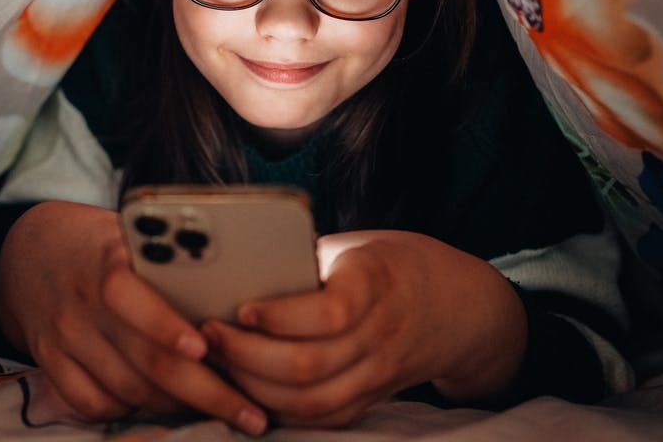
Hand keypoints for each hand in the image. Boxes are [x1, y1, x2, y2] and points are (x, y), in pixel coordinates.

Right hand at [0, 200, 268, 434]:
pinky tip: (156, 404)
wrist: (30, 251)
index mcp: (108, 263)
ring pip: (128, 390)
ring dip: (177, 405)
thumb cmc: (100, 246)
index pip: (132, 297)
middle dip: (208, 393)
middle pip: (147, 360)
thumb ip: (171, 266)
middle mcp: (83, 303)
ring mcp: (64, 337)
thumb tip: (235, 301)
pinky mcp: (49, 362)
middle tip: (251, 413)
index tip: (205, 347)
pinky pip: (93, 404)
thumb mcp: (131, 238)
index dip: (167, 327)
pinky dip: (129, 410)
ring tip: (219, 408)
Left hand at [200, 230, 526, 426]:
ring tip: (219, 363)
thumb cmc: (388, 264)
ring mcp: (379, 372)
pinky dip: (280, 410)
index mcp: (375, 282)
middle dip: (247, 355)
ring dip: (254, 387)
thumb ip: (304, 258)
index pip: (330, 312)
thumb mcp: (353, 245)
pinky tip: (247, 390)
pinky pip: (323, 418)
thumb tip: (232, 266)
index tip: (240, 308)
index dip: (279, 316)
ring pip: (310, 400)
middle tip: (208, 336)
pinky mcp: (372, 398)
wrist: (454, 305)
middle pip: (309, 366)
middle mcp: (380, 333)